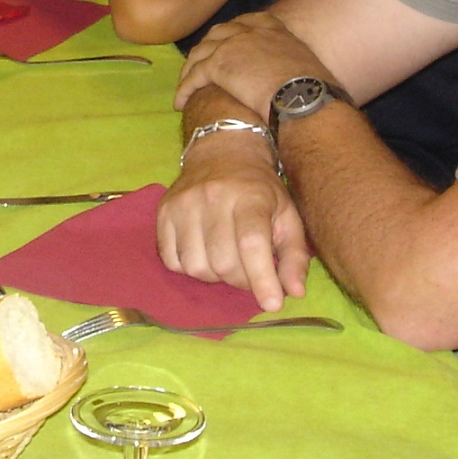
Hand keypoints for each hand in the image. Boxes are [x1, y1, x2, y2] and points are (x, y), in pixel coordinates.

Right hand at [157, 141, 309, 310]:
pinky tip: (203, 254)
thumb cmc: (260, 190)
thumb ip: (295, 255)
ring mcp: (183, 204)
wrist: (222, 153)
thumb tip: (294, 293)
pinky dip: (189, 268)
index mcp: (250, 196)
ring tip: (226, 261)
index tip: (272, 305)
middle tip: (250, 272)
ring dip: (214, 276)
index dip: (262, 278)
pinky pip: (172, 261)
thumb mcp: (288, 215)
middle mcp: (213, 197)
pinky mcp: (163, 212)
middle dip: (241, 280)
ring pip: (196, 266)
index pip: (252, 243)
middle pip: (223, 262)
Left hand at [174, 12, 336, 118]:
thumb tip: (298, 83)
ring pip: (200, 54)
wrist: (306, 99)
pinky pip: (194, 77)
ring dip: (190, 70)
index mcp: (273, 28)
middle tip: (198, 67)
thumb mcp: (307, 67)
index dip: (229, 34)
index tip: (222, 44)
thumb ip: (292, 66)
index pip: (244, 22)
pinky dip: (184, 90)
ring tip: (186, 87)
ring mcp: (232, 45)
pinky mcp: (218, 65)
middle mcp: (250, 31)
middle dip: (205, 49)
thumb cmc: (315, 92)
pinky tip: (180, 103)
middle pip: (217, 35)